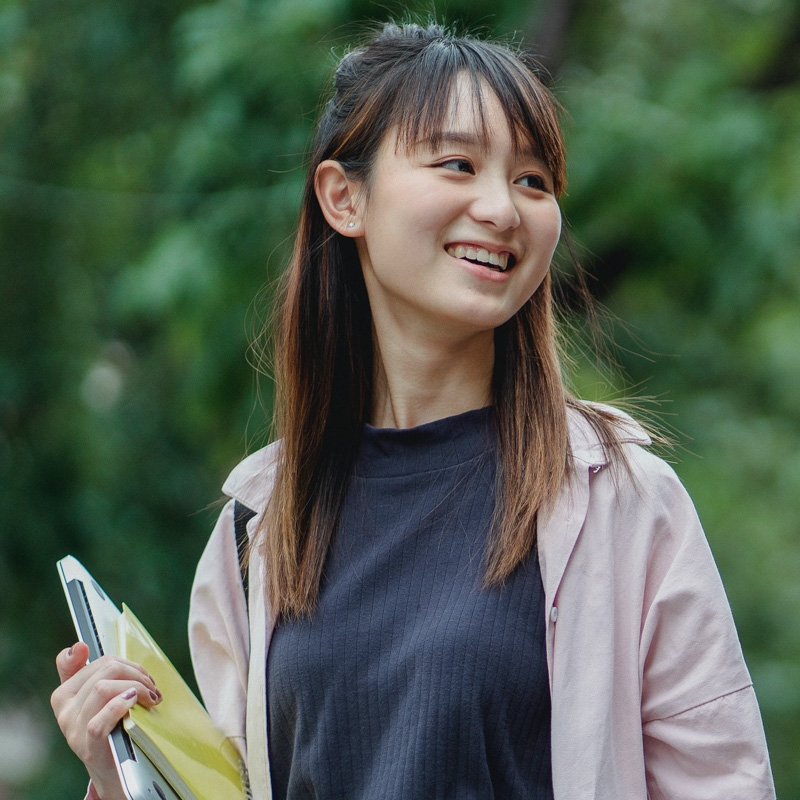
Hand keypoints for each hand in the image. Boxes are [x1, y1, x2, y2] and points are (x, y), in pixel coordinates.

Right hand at [51, 642, 161, 799]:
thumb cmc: (109, 726)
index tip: (126, 666)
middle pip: (104, 671)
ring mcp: (73, 728)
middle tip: (151, 685)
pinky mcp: (88, 743)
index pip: (93, 662)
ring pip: (103, 688)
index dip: (115, 660)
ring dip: (136, 686)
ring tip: (151, 696)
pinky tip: (137, 702)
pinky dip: (122, 704)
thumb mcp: (97, 700)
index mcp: (64, 695)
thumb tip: (79, 645)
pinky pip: (102, 717)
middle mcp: (64, 710)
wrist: (113, 768)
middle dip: (135, 673)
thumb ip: (89, 672)